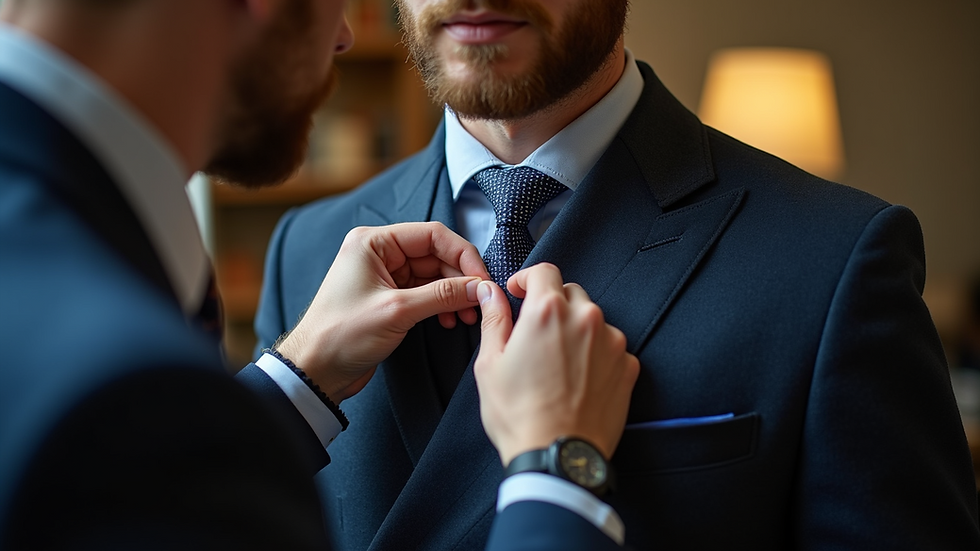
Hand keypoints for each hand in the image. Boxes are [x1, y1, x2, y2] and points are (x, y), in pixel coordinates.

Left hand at [277, 222, 488, 400]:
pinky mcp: (390, 298)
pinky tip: (451, 320)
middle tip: (479, 301)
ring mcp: (385, 276)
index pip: (432, 234)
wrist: (315, 370)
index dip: (462, 255)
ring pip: (434, 276)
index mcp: (373, 242)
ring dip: (454, 294)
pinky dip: (442, 305)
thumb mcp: (397, 311)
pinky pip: (426, 293)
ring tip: (467, 316)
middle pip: (436, 255)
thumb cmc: (340, 335)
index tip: (482, 278)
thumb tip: (479, 287)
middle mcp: (379, 253)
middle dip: (460, 278)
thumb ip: (442, 295)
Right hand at [474, 263, 639, 464]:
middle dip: (552, 304)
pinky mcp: (629, 366)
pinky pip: (611, 347)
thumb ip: (493, 319)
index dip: (527, 279)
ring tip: (557, 362)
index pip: (544, 271)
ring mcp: (612, 342)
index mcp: (547, 312)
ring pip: (593, 319)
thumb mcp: (490, 364)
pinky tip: (578, 379)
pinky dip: (596, 354)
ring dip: (576, 329)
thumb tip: (489, 292)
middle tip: (536, 332)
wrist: (558, 457)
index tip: (519, 292)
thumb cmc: (519, 415)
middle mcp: (585, 318)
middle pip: (571, 293)